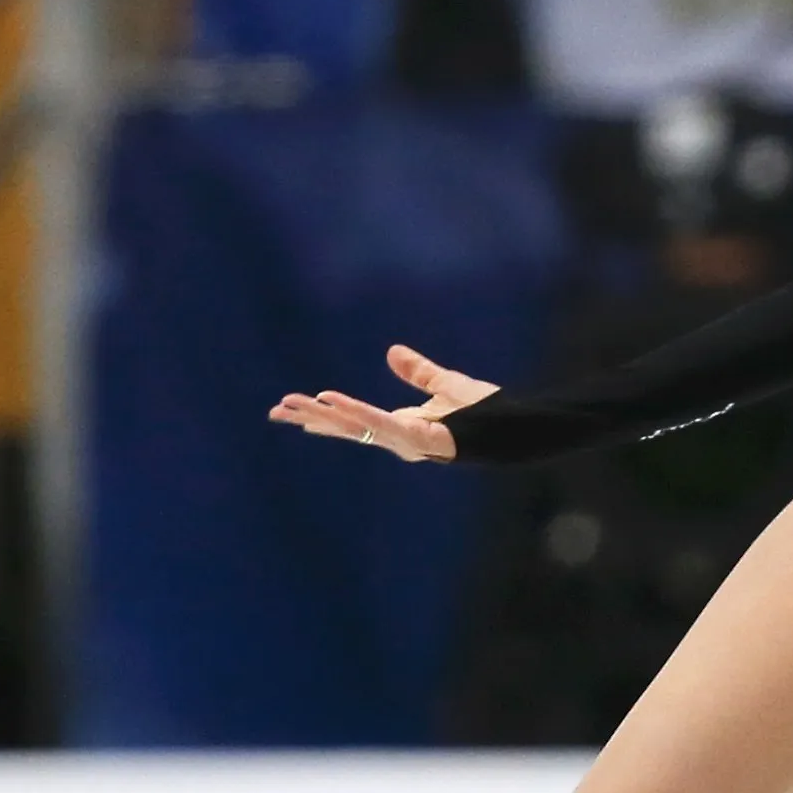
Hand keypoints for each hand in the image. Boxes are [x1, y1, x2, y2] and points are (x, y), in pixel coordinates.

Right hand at [268, 343, 497, 462]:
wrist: (516, 425)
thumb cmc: (487, 411)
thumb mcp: (444, 383)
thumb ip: (418, 371)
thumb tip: (391, 352)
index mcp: (402, 425)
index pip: (354, 420)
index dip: (325, 413)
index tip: (294, 408)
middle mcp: (400, 437)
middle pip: (347, 427)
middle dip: (312, 418)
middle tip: (276, 410)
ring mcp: (408, 440)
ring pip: (356, 427)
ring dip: (322, 415)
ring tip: (290, 406)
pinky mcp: (420, 438)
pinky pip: (380, 424)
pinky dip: (355, 413)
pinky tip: (330, 402)